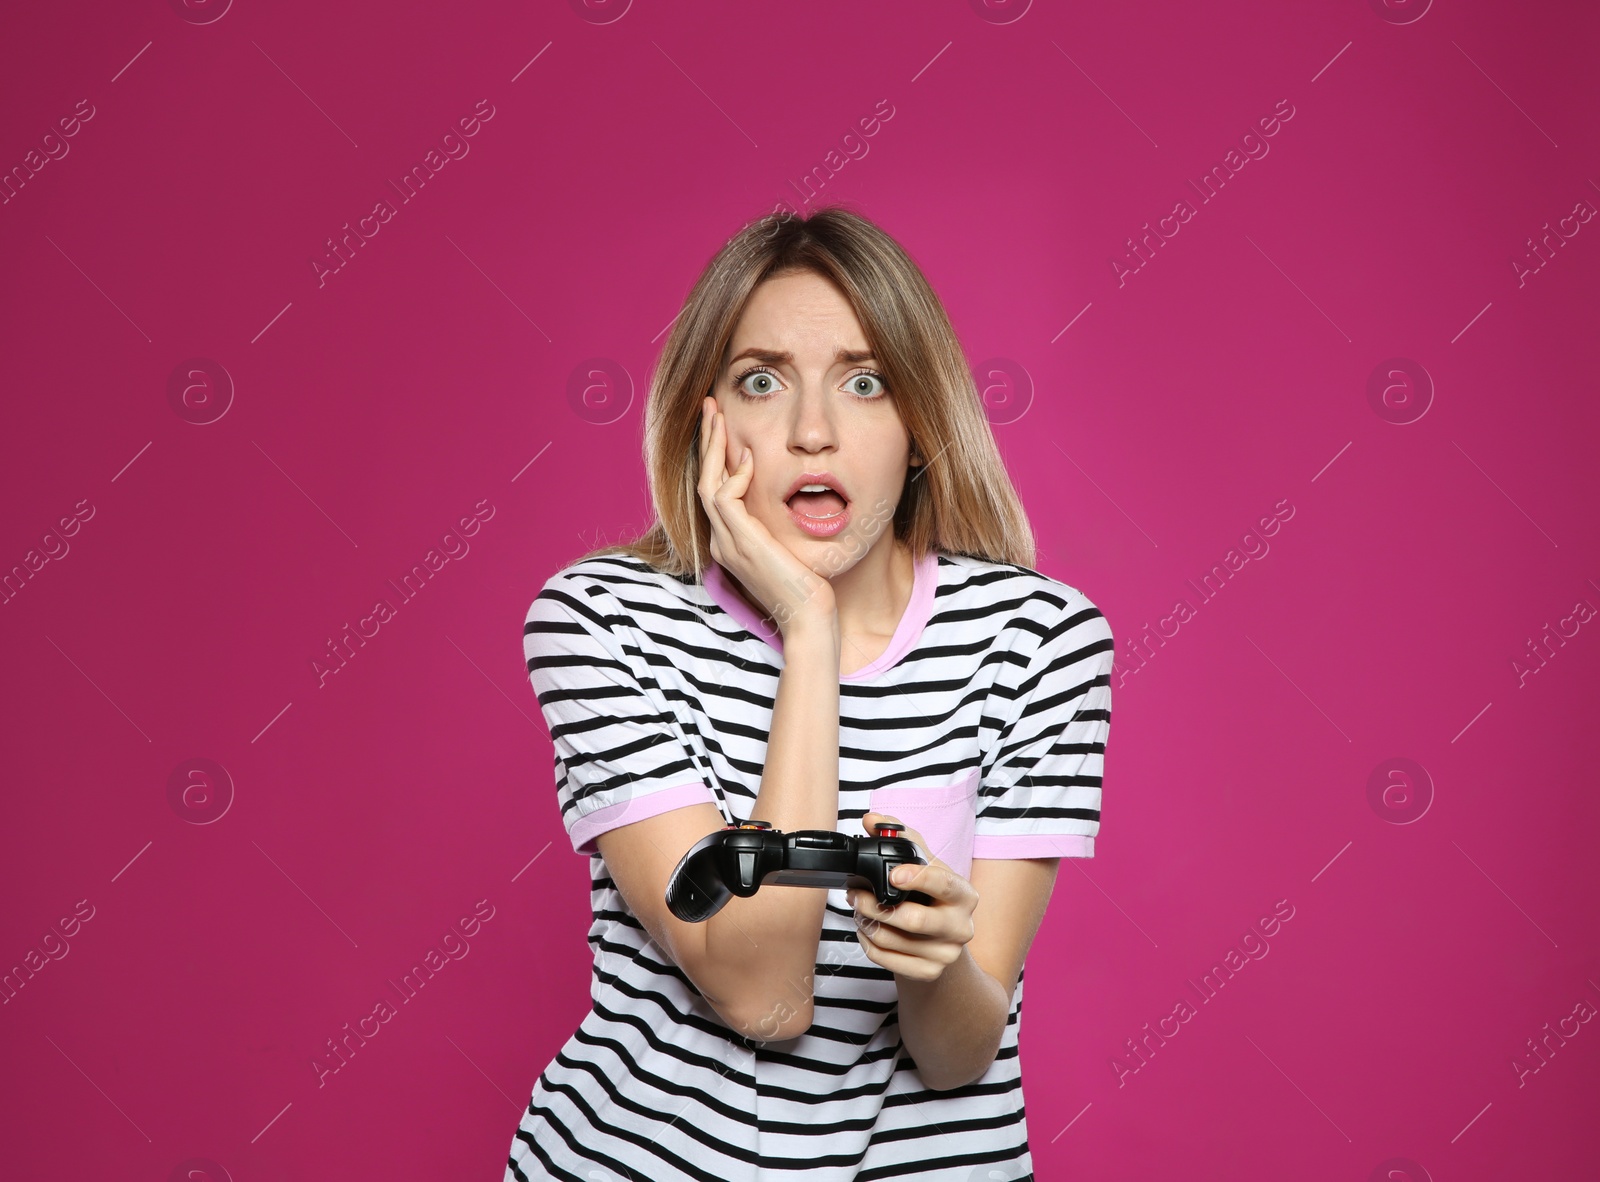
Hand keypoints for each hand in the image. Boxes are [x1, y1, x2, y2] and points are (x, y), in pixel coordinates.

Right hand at [697, 395, 835, 636]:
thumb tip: (790, 493)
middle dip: (706, 441)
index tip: (724, 425)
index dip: (716, 455)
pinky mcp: (740, 543)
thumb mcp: (791, 547)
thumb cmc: (810, 587)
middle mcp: (722, 541)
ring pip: (707, 483)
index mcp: (731, 542)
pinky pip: (725, 498)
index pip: (715, 489)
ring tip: (718, 415)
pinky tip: (751, 457)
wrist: (810, 618)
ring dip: (712, 446)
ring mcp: (727, 543)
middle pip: (703, 480)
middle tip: (710, 406)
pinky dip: (735, 474)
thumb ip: (780, 524)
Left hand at [846, 811, 978, 982]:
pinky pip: (885, 959)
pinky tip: (867, 930)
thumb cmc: (932, 898)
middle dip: (875, 905)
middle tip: (855, 894)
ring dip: (866, 922)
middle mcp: (961, 927)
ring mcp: (946, 954)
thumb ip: (900, 836)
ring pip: (892, 940)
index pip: (943, 884)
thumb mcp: (925, 865)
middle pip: (914, 920)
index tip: (893, 873)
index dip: (917, 878)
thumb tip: (872, 819)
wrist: (943, 943)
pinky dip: (868, 943)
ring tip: (859, 909)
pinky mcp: (928, 973)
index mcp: (964, 895)